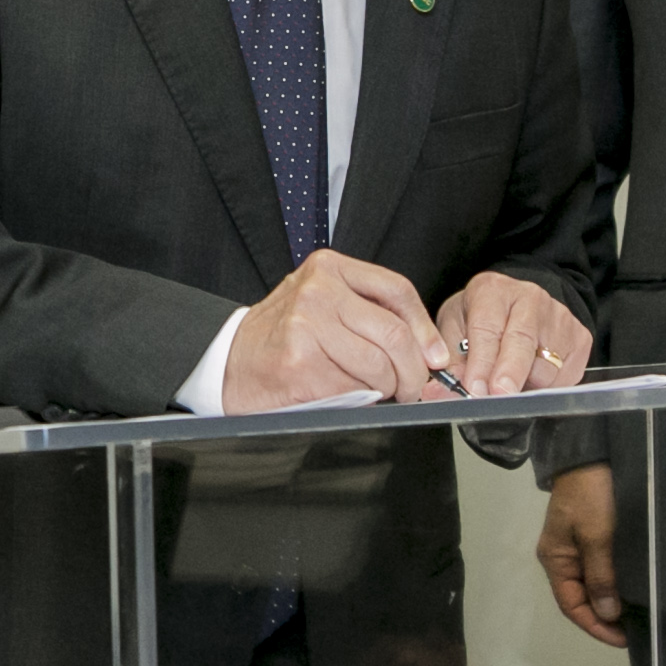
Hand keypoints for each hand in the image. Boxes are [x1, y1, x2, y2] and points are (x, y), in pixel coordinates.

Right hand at [226, 250, 447, 409]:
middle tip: (414, 387)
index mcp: (328, 268)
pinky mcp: (301, 362)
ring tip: (377, 391)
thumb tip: (430, 353)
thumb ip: (370, 315)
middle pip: (394, 333)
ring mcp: (307, 325)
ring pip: (380, 365)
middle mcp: (318, 291)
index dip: (425, 329)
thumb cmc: (282, 337)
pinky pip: (355, 387)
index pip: (397, 291)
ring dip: (388, 388)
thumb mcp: (325, 305)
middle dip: (414, 370)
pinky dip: (360, 398)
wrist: (230, 362)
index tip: (435, 356)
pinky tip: (344, 393)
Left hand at [432, 273, 592, 396]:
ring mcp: (560, 318)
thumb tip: (438, 392)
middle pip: (522, 343)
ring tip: (508, 382)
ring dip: (525, 385)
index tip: (475, 388)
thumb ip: (449, 360)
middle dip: (509, 374)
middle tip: (498, 396)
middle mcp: (530, 299)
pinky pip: (565, 376)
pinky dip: (547, 387)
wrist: (521, 302)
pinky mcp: (580, 338)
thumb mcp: (456, 327)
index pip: (487, 329)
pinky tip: (531, 377)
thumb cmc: (483, 316)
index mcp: (492, 291)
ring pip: (546, 366)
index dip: (481, 362)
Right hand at [537, 464, 625, 646]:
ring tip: (636, 615)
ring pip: (591, 585)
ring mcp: (575, 547)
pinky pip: (599, 570)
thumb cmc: (590, 495)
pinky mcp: (590, 536)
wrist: (590, 454)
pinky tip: (631, 589)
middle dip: (604, 618)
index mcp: (555, 559)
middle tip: (635, 630)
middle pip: (580, 598)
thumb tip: (606, 614)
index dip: (595, 626)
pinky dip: (613, 584)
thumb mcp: (596, 535)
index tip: (624, 639)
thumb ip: (601, 575)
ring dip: (610, 603)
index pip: (571, 605)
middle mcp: (562, 557)